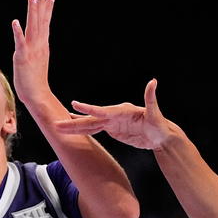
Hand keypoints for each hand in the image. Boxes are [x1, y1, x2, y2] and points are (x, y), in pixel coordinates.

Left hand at [11, 0, 54, 103]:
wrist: (37, 95)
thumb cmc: (35, 81)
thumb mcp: (37, 60)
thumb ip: (37, 48)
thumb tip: (39, 41)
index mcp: (42, 44)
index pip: (45, 22)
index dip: (47, 8)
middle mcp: (38, 45)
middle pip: (40, 20)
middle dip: (41, 4)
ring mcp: (31, 50)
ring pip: (32, 27)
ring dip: (32, 12)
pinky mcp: (22, 57)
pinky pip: (20, 43)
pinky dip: (18, 32)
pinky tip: (15, 22)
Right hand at [56, 79, 171, 150]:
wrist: (160, 136)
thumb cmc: (159, 125)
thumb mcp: (156, 113)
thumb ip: (151, 98)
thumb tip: (153, 81)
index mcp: (122, 111)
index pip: (103, 111)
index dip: (89, 109)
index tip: (75, 105)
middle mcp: (114, 115)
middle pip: (91, 119)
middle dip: (74, 122)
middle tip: (58, 123)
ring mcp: (112, 122)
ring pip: (90, 124)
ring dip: (75, 126)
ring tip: (59, 126)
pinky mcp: (112, 129)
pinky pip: (95, 130)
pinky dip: (83, 130)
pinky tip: (73, 128)